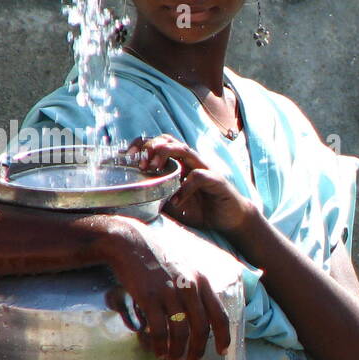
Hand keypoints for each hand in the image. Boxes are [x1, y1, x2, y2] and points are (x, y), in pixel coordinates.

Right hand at [101, 217, 232, 359]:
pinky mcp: (149, 298)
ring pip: (181, 332)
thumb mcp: (186, 266)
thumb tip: (202, 311)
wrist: (128, 241)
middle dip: (198, 350)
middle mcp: (190, 287)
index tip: (221, 352)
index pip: (220, 315)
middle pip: (201, 328)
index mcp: (202, 281)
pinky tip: (157, 350)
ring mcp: (170, 293)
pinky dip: (159, 344)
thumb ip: (197, 287)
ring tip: (172, 358)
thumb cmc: (156, 255)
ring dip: (178, 350)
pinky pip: (159, 329)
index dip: (222, 337)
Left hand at [128, 135, 252, 236]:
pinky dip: (184, 187)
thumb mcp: (173, 204)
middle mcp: (191, 161)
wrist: (231, 220)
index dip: (143, 144)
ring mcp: (204, 168)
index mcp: (180, 163)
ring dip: (165, 155)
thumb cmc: (202, 210)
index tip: (128, 156)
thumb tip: (133, 196)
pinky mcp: (216, 180)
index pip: (160, 142)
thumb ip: (157, 196)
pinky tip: (176, 200)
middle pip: (169, 140)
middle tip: (140, 162)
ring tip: (153, 169)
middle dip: (151, 146)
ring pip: (183, 149)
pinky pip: (198, 176)